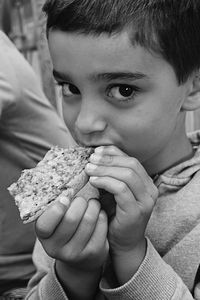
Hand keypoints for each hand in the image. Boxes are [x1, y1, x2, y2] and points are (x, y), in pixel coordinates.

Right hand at [35, 196, 108, 298]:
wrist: (79, 256)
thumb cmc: (65, 227)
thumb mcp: (54, 218)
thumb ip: (56, 204)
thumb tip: (67, 189)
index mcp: (43, 236)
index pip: (45, 224)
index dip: (57, 209)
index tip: (65, 198)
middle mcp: (56, 249)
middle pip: (71, 218)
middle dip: (79, 202)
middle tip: (81, 200)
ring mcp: (75, 254)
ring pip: (88, 220)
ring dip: (93, 205)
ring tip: (92, 203)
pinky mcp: (94, 252)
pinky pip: (101, 225)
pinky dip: (101, 214)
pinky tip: (98, 214)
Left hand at [85, 145, 157, 282]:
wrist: (123, 244)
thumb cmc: (115, 215)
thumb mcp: (113, 192)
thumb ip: (110, 176)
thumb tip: (95, 157)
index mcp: (146, 183)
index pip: (131, 159)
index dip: (113, 152)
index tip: (96, 151)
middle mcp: (150, 190)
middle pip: (131, 164)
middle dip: (108, 159)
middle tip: (90, 160)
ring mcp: (146, 201)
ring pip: (127, 174)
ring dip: (105, 169)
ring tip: (89, 169)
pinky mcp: (136, 211)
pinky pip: (121, 189)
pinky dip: (105, 181)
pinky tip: (93, 181)